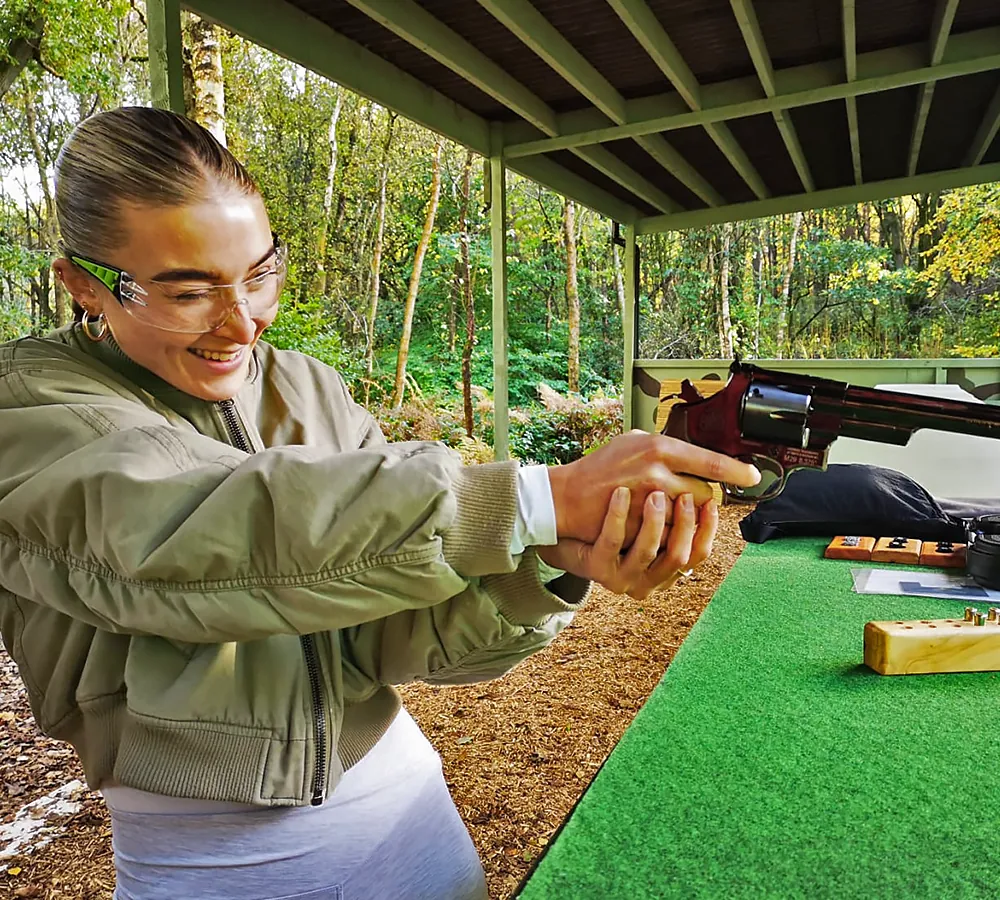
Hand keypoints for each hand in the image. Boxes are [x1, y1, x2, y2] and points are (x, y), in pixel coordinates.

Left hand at [537, 488, 718, 600]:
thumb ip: (674, 513)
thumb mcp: (648, 521)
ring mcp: (621, 577)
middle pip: (678, 556)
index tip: (711, 500)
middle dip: (685, 523)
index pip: (698, 554)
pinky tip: (621, 492)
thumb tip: (708, 485)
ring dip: (654, 520)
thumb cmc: (613, 524)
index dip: (707, 528)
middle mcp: (648, 580)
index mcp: (666, 570)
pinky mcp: (597, 567)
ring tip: (654, 491)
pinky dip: (618, 514)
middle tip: (684, 493)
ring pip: (647, 551)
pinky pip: (612, 540)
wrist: (567, 534)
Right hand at [547, 431, 756, 545]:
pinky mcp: (641, 527)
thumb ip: (665, 447)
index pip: (711, 462)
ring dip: (686, 518)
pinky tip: (656, 524)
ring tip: (671, 511)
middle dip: (703, 500)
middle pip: (705, 494)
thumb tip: (699, 455)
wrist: (566, 496)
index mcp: (659, 448)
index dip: (737, 471)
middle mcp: (657, 473)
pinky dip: (668, 532)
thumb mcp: (632, 441)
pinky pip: (670, 535)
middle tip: (690, 498)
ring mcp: (648, 503)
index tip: (753, 476)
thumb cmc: (600, 467)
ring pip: (690, 518)